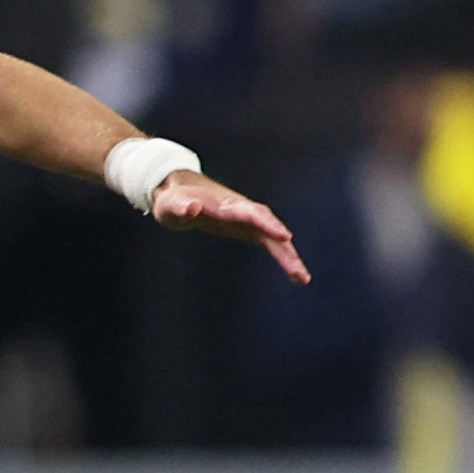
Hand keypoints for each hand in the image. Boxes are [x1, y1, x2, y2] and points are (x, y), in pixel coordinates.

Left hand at [151, 170, 307, 282]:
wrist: (179, 194)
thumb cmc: (173, 200)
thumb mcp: (170, 204)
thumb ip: (180, 206)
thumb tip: (191, 208)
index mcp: (227, 205)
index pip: (253, 213)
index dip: (269, 224)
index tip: (285, 237)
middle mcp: (243, 210)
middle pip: (269, 227)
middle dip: (284, 247)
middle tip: (298, 269)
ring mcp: (247, 220)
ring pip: (274, 238)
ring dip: (288, 257)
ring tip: (303, 278)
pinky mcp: (247, 229)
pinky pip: (270, 244)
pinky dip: (282, 257)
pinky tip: (295, 275)